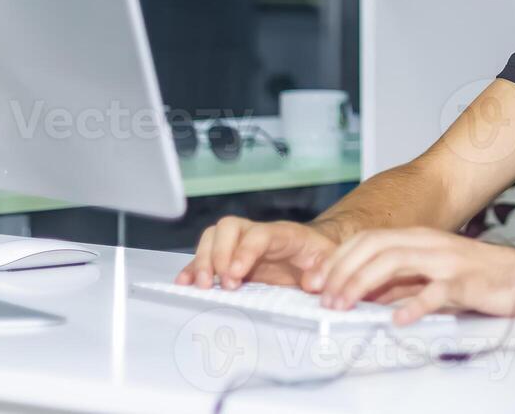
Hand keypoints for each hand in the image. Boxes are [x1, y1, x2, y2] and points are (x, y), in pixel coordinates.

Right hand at [176, 217, 336, 290]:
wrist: (312, 249)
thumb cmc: (318, 254)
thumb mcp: (328, 259)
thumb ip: (324, 269)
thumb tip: (312, 282)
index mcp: (283, 233)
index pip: (259, 234)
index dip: (245, 251)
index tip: (236, 274)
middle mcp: (256, 233)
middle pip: (228, 228)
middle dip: (219, 255)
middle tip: (221, 283)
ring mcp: (239, 243)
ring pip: (212, 237)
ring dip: (202, 260)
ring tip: (202, 286)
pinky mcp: (228, 257)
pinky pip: (205, 255)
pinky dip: (192, 267)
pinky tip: (185, 282)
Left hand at [312, 227, 514, 325]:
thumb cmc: (478, 278)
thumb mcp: (431, 275)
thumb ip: (399, 281)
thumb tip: (362, 293)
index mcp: (418, 238)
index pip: (367, 240)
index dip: (337, 260)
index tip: (317, 284)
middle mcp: (429, 243)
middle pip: (374, 247)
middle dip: (343, 271)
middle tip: (325, 299)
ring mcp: (447, 260)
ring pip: (395, 263)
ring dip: (363, 284)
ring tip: (345, 305)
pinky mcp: (465, 281)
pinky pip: (435, 292)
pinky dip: (413, 305)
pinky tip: (398, 320)